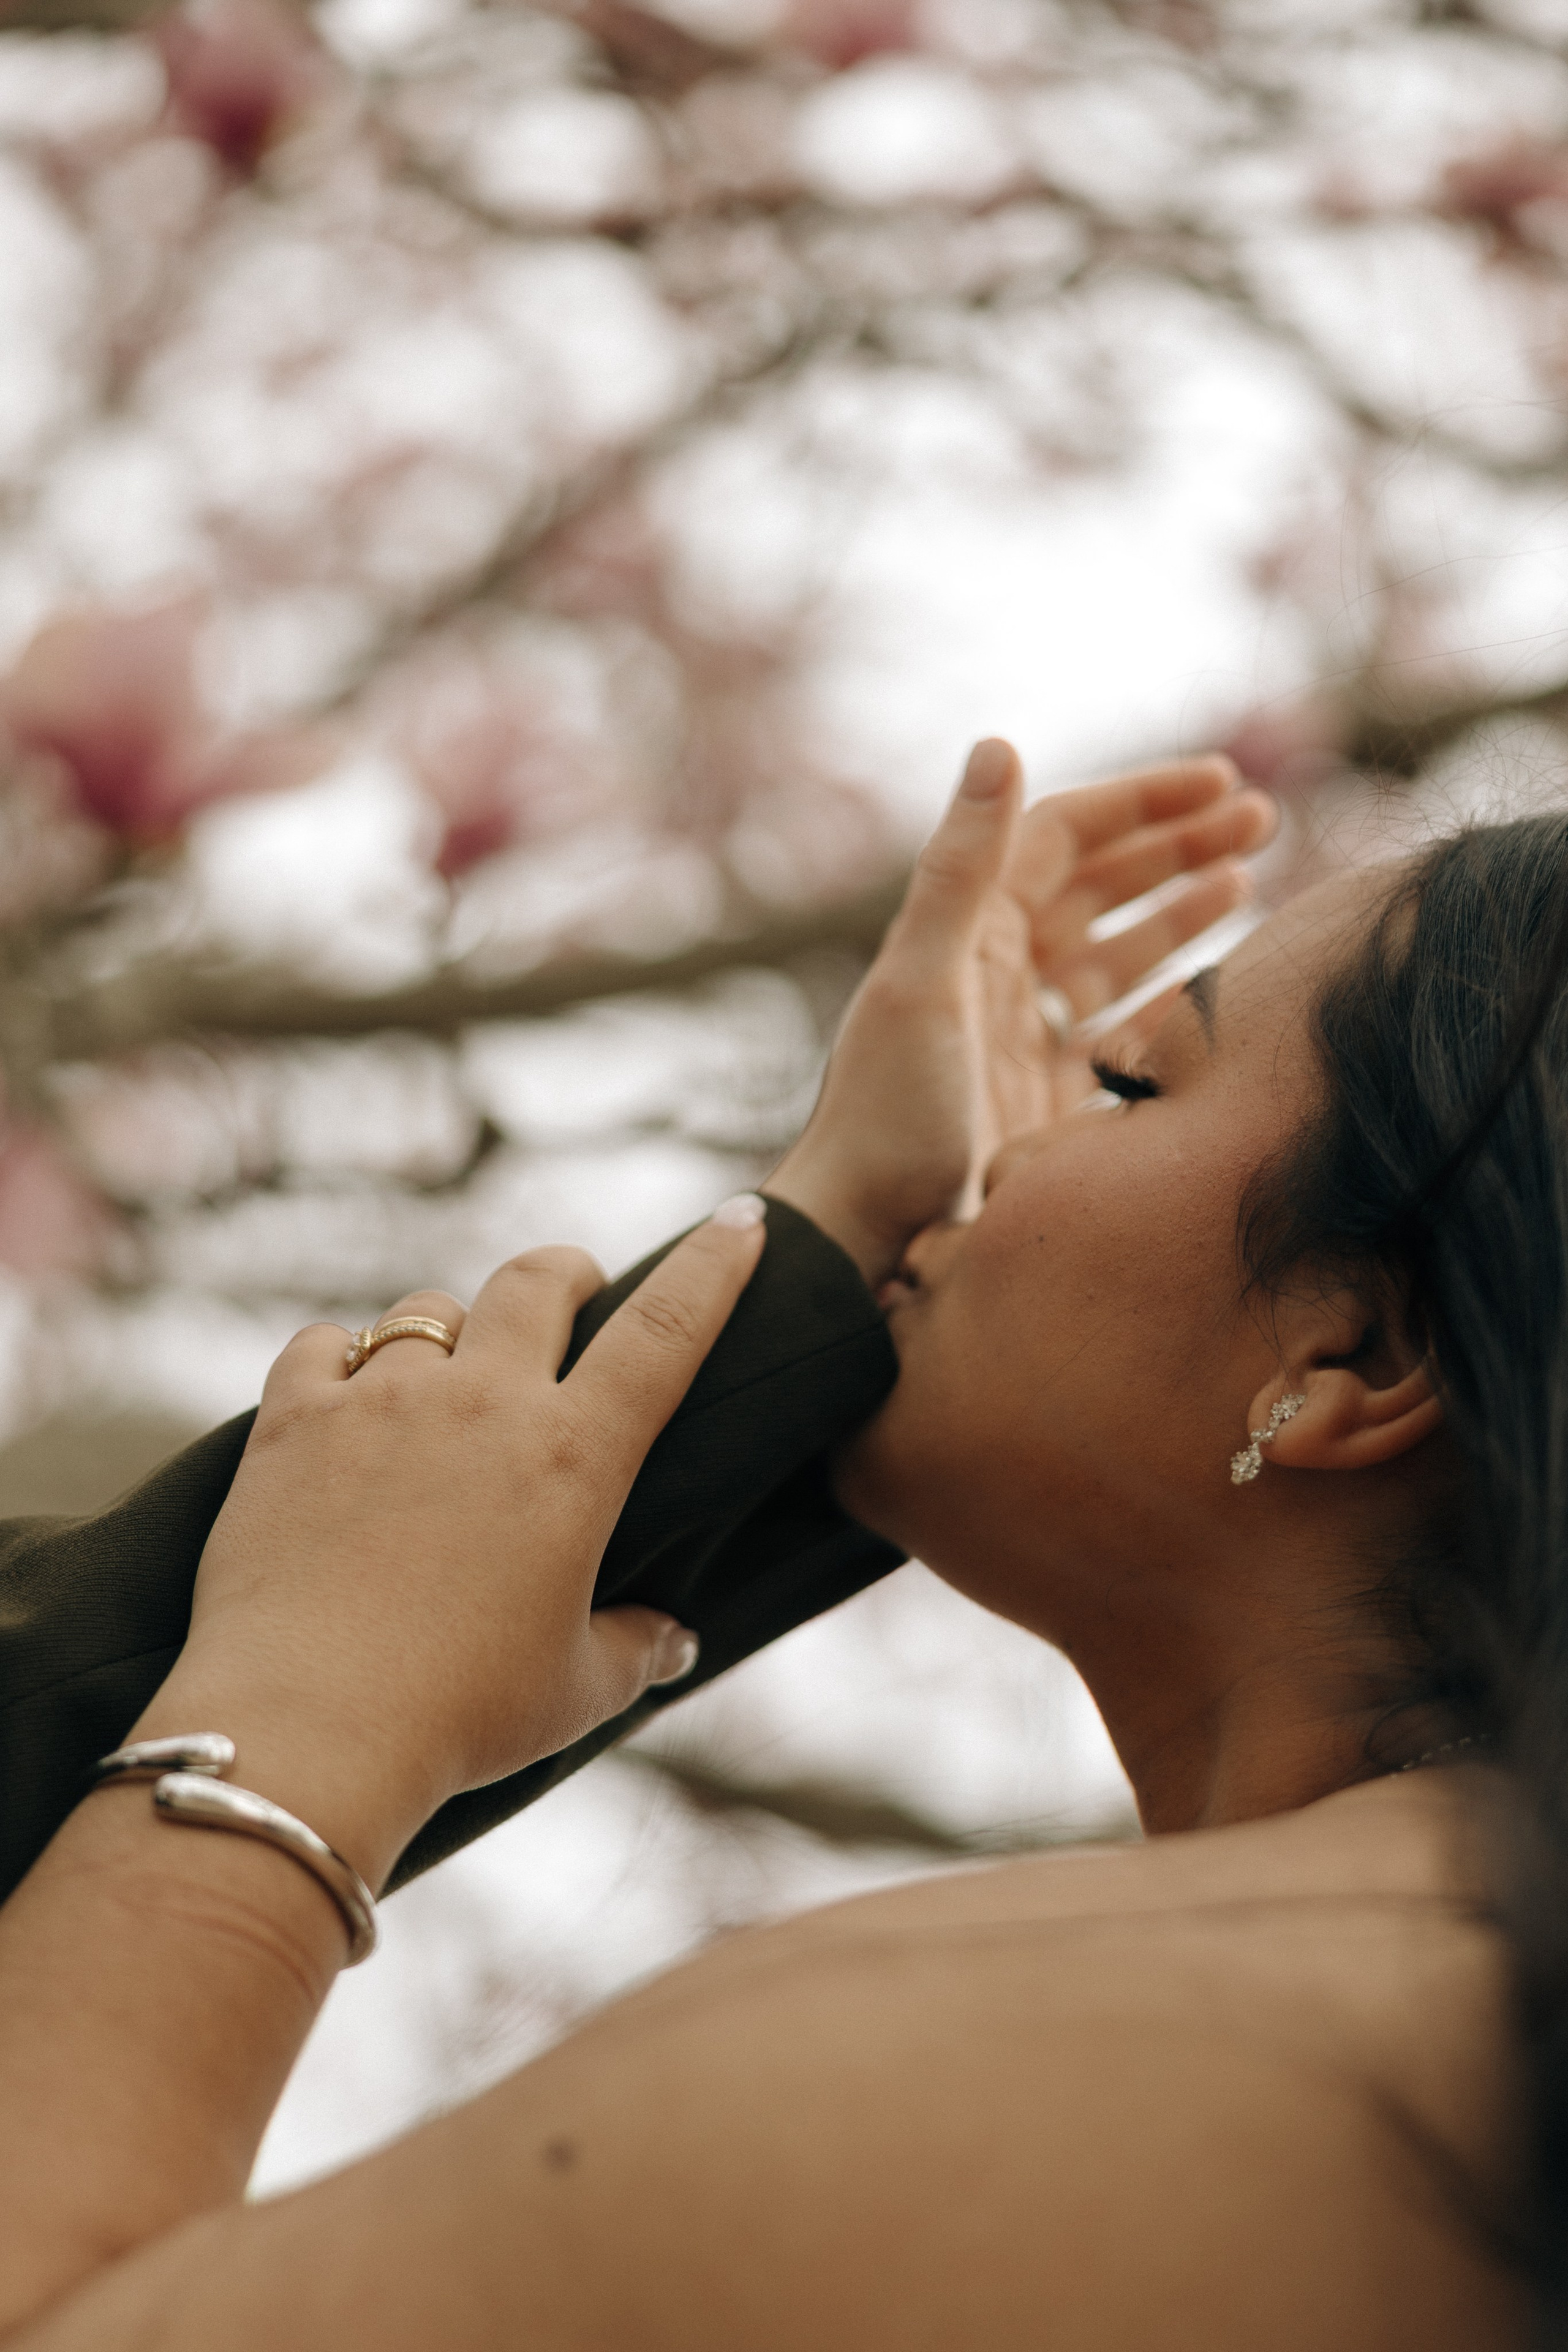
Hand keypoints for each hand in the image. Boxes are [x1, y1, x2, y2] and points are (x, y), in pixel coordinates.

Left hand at [134, 1204, 767, 1887]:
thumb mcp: (573, 1692)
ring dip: (450, 1333)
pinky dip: (339, 1360)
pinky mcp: (291, 1421)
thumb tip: (675, 1639)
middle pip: (536, 1279)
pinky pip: (321, 1345)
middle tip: (572, 1293)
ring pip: (427, 1312)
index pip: (665, 1329)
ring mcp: (380, 1402)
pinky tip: (342, 1397)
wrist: (304, 1730)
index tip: (739, 1221)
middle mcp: (482, 1403)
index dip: (712, 1265)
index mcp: (573, 1458)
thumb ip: (636, 1649)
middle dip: (567, 1273)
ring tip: (447, 1379)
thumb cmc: (458, 1717)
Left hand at [765, 739, 1274, 1284]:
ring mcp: (1027, 1036)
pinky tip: (1216, 985)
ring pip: (1116, 952)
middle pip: (1100, 884)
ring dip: (1178, 910)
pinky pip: (1121, 1033)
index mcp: (967, 933)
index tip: (1222, 781)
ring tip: (1245, 878)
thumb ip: (961, 869)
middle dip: (1177, 845)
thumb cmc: (883, 1114)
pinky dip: (1168, 1004)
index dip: (1142, 802)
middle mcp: (998, 973)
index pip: (1065, 836)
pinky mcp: (1049, 1099)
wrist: (866, 1237)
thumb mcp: (922, 981)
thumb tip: (999, 742)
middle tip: (1263, 817)